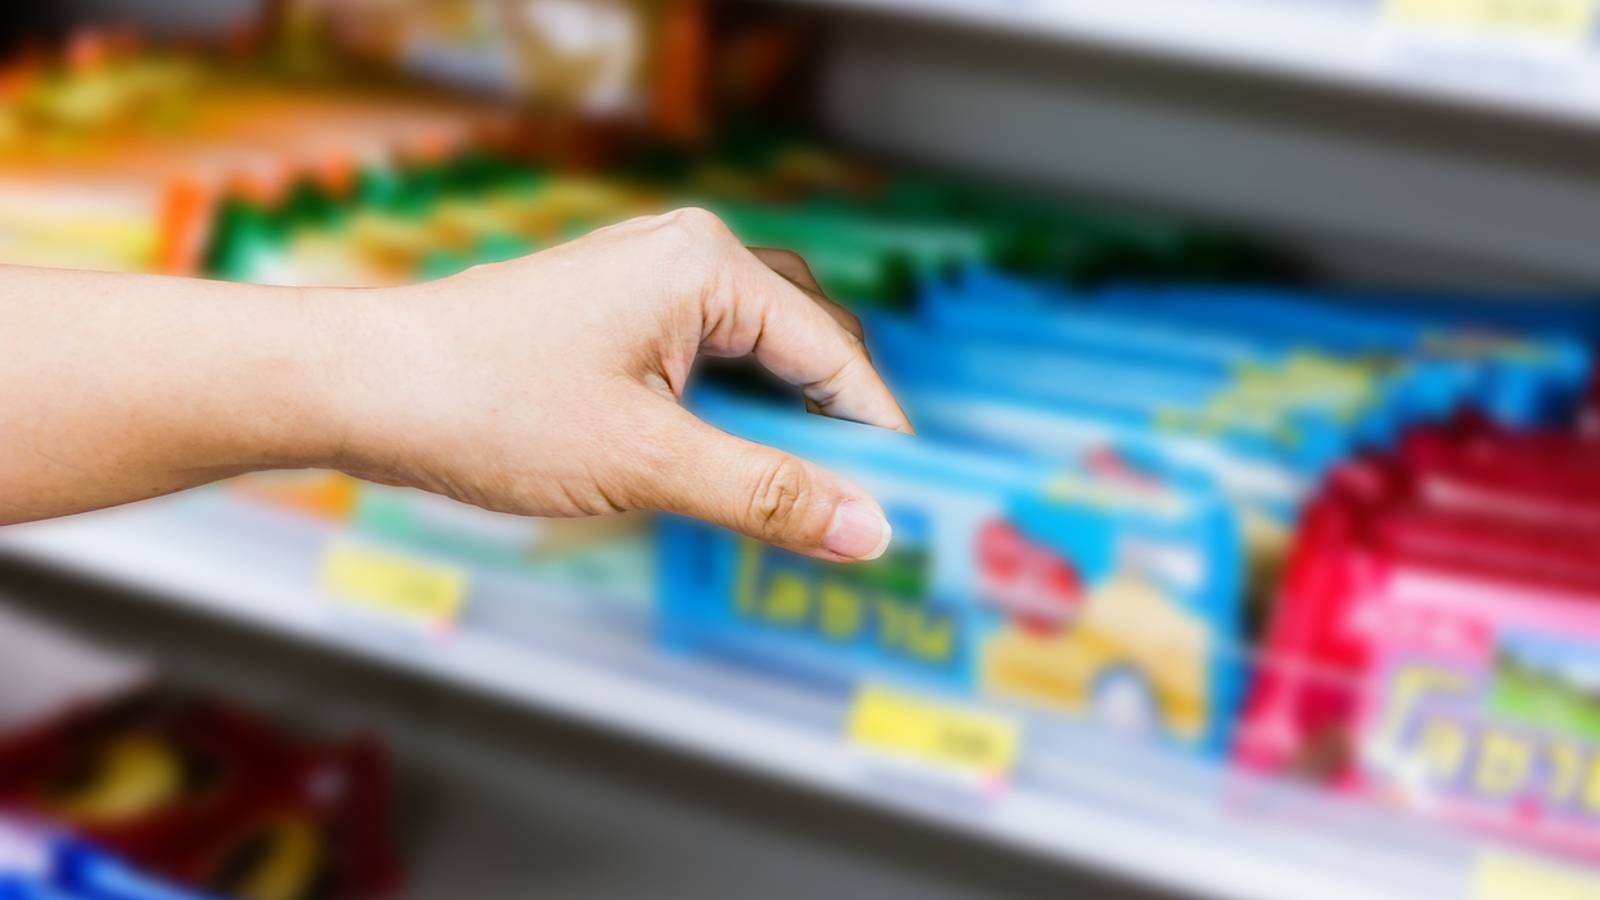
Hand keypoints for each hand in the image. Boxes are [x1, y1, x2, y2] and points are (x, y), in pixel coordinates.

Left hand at [333, 208, 913, 561]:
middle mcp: (686, 256)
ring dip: (784, 423)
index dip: (878, 435)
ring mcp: (646, 280)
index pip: (833, 355)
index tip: (912, 505)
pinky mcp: (615, 315)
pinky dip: (733, 413)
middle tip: (861, 508)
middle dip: (837, 425)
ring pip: (755, 353)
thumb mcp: (645, 462)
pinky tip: (731, 469)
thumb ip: (766, 494)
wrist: (361, 387)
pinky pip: (705, 359)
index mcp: (708, 266)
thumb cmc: (488, 407)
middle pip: (805, 343)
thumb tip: (868, 529)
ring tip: (805, 500)